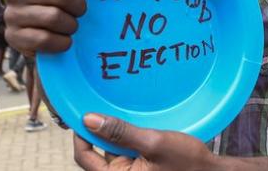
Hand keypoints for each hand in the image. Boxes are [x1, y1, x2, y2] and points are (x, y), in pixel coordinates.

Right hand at [4, 0, 88, 53]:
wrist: (39, 31)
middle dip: (79, 6)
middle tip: (79, 11)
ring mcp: (11, 15)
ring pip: (55, 18)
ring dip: (71, 25)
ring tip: (70, 25)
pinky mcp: (13, 38)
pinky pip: (45, 40)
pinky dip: (61, 42)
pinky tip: (63, 40)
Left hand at [74, 113, 217, 170]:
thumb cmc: (187, 163)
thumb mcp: (153, 143)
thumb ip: (120, 132)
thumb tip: (88, 119)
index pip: (84, 157)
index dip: (80, 134)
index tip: (84, 111)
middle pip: (95, 153)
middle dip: (97, 130)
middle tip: (99, 104)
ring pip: (109, 150)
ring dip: (112, 132)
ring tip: (117, 110)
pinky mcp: (140, 167)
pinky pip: (124, 150)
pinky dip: (125, 136)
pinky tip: (132, 121)